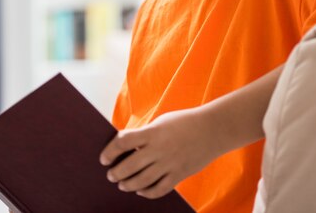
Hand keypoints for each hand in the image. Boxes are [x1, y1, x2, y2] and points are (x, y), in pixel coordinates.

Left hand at [99, 107, 218, 198]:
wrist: (212, 129)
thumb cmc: (183, 122)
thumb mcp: (161, 122)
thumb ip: (145, 135)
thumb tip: (126, 148)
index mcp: (153, 132)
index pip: (123, 142)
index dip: (110, 151)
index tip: (104, 158)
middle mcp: (159, 149)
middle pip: (130, 166)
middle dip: (116, 173)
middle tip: (110, 175)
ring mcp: (169, 164)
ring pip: (142, 181)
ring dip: (128, 185)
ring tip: (122, 184)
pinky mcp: (179, 175)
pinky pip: (159, 189)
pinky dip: (147, 192)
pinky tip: (141, 190)